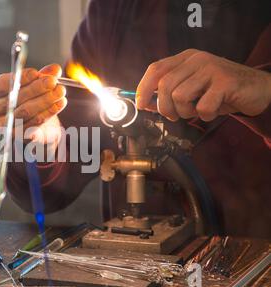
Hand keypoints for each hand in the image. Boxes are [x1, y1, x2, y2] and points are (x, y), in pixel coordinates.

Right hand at [0, 64, 66, 136]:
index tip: (37, 73)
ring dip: (45, 100)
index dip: (21, 78)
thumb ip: (44, 75)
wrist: (38, 124)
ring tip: (60, 91)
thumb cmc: (32, 99)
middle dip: (37, 88)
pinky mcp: (18, 136)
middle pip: (16, 98)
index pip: (4, 83)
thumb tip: (55, 69)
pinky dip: (49, 112)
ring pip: (26, 111)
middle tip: (52, 81)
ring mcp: (5, 125)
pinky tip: (59, 104)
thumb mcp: (37, 83)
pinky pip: (34, 123)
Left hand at [136, 49, 270, 121]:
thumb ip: (169, 92)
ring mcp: (211, 68)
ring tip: (198, 110)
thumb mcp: (192, 89)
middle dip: (164, 108)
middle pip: (164, 86)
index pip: (155, 69)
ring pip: (180, 96)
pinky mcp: (225, 81)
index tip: (140, 104)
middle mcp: (197, 59)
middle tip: (174, 115)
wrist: (257, 89)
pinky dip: (205, 115)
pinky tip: (213, 111)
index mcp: (186, 58)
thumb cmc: (220, 92)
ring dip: (185, 112)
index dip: (143, 88)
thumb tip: (143, 102)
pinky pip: (202, 106)